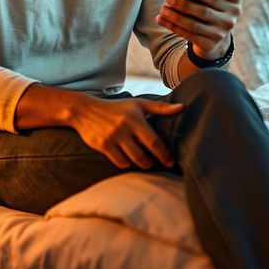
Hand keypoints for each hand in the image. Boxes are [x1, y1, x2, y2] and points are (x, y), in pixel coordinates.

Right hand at [69, 96, 183, 169]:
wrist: (86, 110)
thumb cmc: (117, 108)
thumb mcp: (138, 104)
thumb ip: (161, 108)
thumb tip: (182, 107)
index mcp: (135, 118)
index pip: (154, 141)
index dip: (164, 154)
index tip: (171, 162)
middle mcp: (124, 128)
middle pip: (143, 155)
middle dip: (151, 162)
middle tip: (156, 162)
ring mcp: (112, 138)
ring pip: (131, 160)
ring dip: (140, 163)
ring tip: (144, 161)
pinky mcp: (103, 146)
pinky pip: (119, 162)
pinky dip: (126, 163)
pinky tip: (128, 159)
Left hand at [156, 0, 241, 59]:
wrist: (216, 41)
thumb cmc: (210, 11)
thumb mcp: (213, 3)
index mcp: (234, 3)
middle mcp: (230, 19)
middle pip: (206, 9)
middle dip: (185, 3)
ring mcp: (220, 33)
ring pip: (194, 24)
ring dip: (175, 16)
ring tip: (163, 9)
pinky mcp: (209, 45)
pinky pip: (188, 34)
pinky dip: (173, 26)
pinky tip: (161, 19)